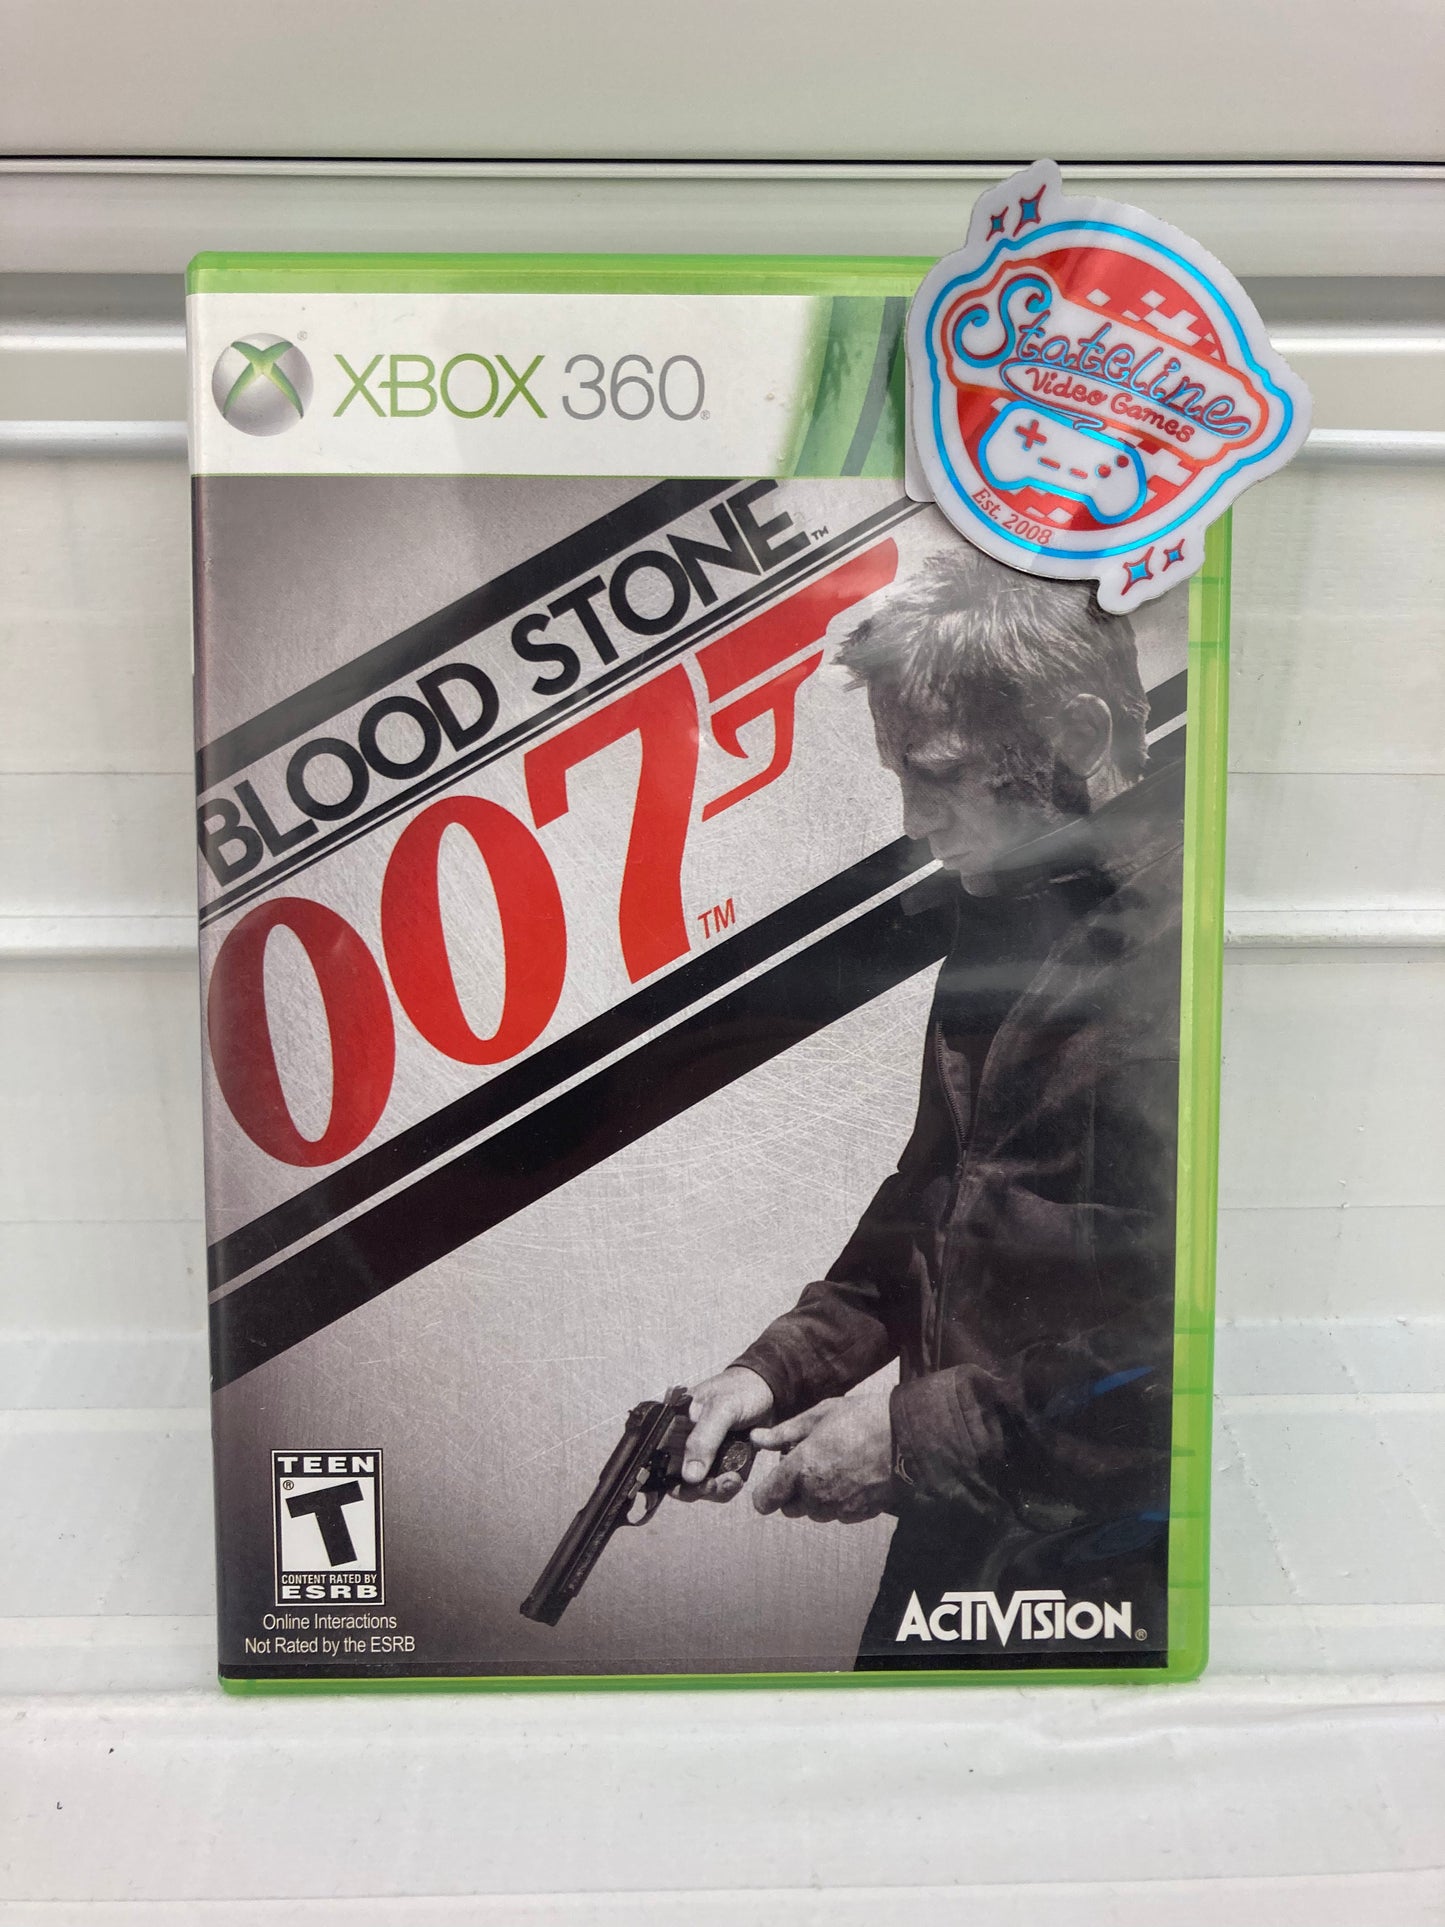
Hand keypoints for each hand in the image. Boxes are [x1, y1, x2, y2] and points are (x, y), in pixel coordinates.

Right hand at [675, 1367, 774, 1501]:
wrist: (769, 1389)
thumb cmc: (741, 1389)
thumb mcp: (722, 1409)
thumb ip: (704, 1439)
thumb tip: (689, 1476)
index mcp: (672, 1423)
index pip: (655, 1457)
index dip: (665, 1478)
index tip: (689, 1484)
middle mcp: (681, 1440)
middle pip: (675, 1478)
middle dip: (695, 1488)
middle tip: (714, 1484)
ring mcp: (700, 1452)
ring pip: (696, 1485)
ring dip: (714, 1490)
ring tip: (733, 1479)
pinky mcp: (718, 1461)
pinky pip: (716, 1484)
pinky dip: (726, 1487)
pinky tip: (738, 1477)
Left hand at [750, 1392, 896, 1522]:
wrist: (908, 1437)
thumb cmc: (862, 1419)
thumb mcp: (819, 1415)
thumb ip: (784, 1433)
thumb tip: (756, 1439)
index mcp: (801, 1469)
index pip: (766, 1500)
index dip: (766, 1492)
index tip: (774, 1481)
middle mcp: (817, 1494)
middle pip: (789, 1508)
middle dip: (793, 1491)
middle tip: (809, 1464)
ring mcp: (839, 1508)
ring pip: (814, 1512)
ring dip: (815, 1497)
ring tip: (833, 1467)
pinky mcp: (858, 1514)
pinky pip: (837, 1513)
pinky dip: (837, 1500)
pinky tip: (850, 1476)